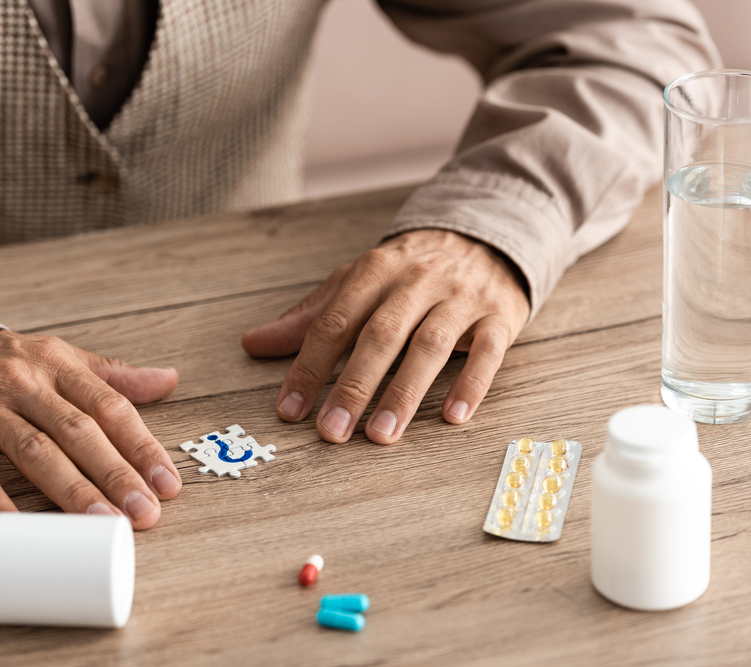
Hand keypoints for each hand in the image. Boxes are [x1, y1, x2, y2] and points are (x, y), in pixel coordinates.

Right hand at [0, 329, 181, 528]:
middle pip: (77, 431)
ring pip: (34, 451)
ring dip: (71, 489)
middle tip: (144, 511)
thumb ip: (114, 375)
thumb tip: (168, 379)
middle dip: (115, 474)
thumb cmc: (5, 361)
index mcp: (59, 366)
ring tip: (101, 522)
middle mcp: (25, 385)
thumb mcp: (61, 356)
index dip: (141, 445)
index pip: (109, 407)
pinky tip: (17, 525)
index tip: (167, 482)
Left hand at [242, 229, 529, 443]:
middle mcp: (416, 282)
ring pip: (429, 345)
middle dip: (354, 385)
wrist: (486, 234)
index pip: (335, 322)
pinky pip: (487, 351)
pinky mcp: (499, 316)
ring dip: (404, 392)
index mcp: (374, 271)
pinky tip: (453, 417)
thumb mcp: (357, 282)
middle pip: (380, 335)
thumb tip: (252, 344)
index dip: (309, 366)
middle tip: (331, 430)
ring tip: (381, 434)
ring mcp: (460, 298)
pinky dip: (472, 384)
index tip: (289, 409)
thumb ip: (310, 316)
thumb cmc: (409, 271)